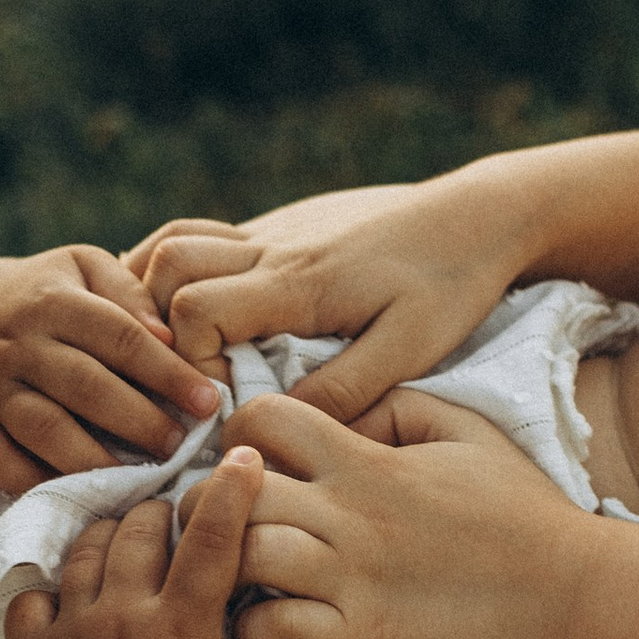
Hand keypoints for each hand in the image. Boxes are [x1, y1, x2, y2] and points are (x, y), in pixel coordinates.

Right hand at [0, 248, 224, 493]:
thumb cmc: (44, 294)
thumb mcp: (83, 268)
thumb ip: (127, 292)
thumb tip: (169, 334)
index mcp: (53, 302)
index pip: (119, 337)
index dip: (167, 372)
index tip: (209, 402)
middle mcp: (16, 346)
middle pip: (86, 387)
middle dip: (140, 420)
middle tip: (181, 445)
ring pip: (45, 430)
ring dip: (96, 459)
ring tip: (140, 478)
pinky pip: (0, 463)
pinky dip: (39, 483)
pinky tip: (81, 494)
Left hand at [7, 448, 353, 638]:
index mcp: (183, 627)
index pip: (211, 533)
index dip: (230, 487)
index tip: (241, 455)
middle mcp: (121, 620)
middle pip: (139, 526)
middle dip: (166, 515)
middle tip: (183, 527)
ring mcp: (72, 638)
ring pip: (85, 551)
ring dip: (114, 540)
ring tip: (138, 552)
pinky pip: (30, 598)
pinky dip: (53, 590)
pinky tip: (81, 600)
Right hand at [131, 175, 537, 423]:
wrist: (479, 213)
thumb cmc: (451, 283)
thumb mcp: (410, 349)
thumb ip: (345, 390)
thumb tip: (278, 425)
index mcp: (297, 282)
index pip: (195, 310)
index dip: (190, 360)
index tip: (223, 400)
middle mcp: (272, 249)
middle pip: (167, 268)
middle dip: (159, 324)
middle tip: (193, 374)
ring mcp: (273, 231)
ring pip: (176, 242)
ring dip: (162, 291)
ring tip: (183, 345)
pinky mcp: (284, 227)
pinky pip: (208, 237)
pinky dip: (185, 270)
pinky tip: (204, 309)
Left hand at [222, 390, 597, 638]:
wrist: (566, 591)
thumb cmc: (516, 506)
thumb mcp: (464, 428)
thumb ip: (396, 404)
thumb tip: (338, 413)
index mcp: (369, 463)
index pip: (266, 419)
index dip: (242, 431)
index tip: (250, 455)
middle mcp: (351, 519)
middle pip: (233, 494)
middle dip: (210, 502)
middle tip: (219, 519)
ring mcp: (353, 583)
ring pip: (243, 560)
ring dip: (224, 565)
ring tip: (233, 572)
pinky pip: (272, 630)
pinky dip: (257, 626)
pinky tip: (270, 620)